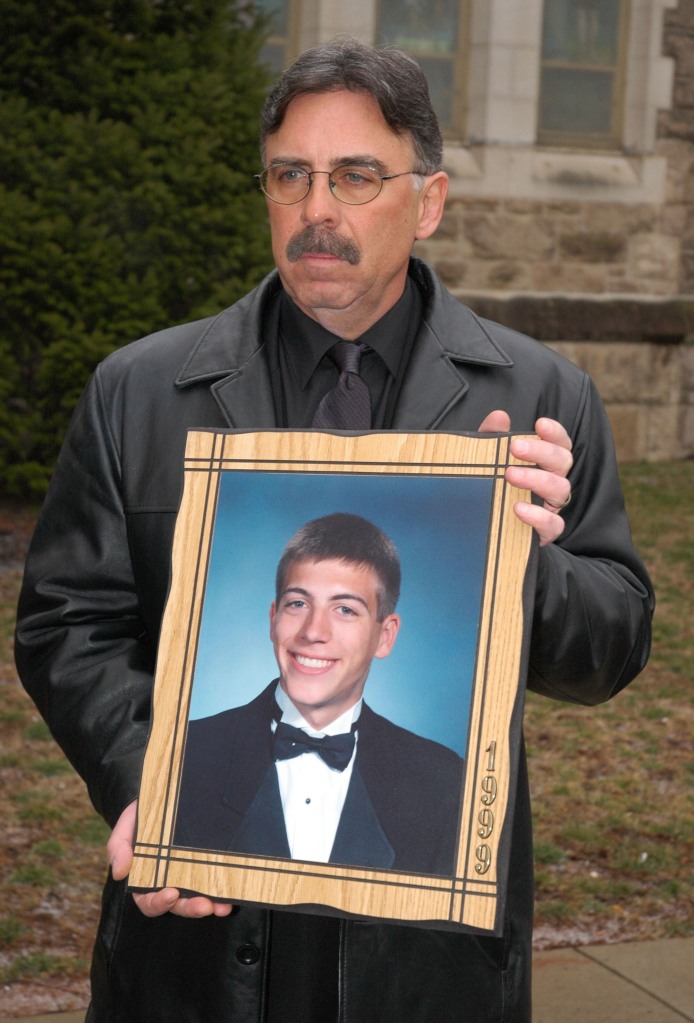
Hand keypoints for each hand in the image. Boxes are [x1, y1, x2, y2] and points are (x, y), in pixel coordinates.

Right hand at [107, 799, 232, 918]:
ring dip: (211, 905)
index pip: (150, 902)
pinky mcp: (206, 866)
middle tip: (204, 905)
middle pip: (178, 905)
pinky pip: (214, 883)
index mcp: (147, 881)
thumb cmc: (140, 817)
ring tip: (222, 906)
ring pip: (198, 899)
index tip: (171, 894)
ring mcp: (190, 876)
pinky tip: (231, 894)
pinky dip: (223, 892)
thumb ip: (118, 848)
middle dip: (191, 908)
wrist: (162, 797)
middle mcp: (169, 882)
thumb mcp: (125, 829)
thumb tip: (120, 872)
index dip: (159, 903)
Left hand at [478, 411, 572, 546]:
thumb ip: (491, 438)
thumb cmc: (493, 490)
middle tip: (515, 447)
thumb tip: (499, 416)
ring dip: (537, 479)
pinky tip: (518, 508)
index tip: (539, 424)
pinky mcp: (546, 532)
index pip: (560, 444)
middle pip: (563, 461)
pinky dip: (538, 516)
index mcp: (545, 464)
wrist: (485, 533)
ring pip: (561, 489)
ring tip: (510, 475)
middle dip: (541, 451)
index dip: (555, 433)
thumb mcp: (488, 462)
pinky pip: (554, 524)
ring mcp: (552, 508)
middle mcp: (553, 483)